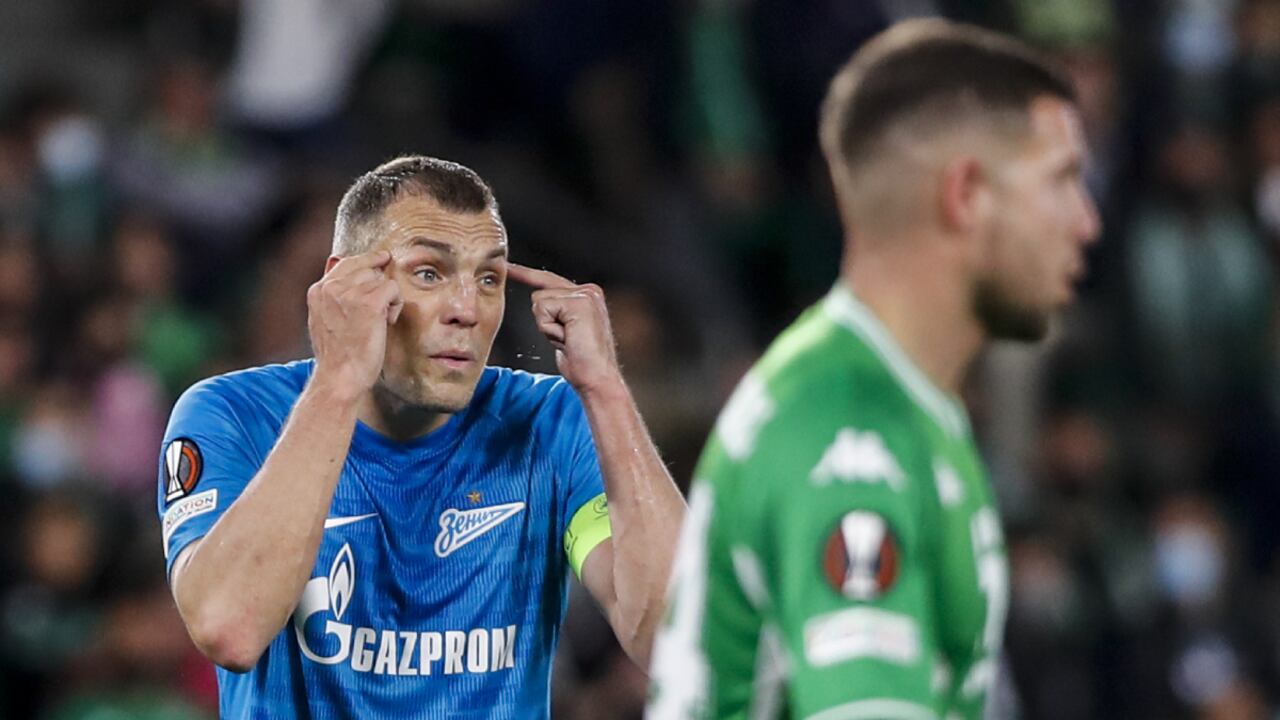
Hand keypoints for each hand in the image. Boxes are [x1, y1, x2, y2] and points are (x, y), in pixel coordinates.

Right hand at [307, 251, 403, 396]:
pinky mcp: (370, 302)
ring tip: (379, 321)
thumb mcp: (324, 320)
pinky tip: (387, 322)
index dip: (367, 262)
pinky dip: (396, 305)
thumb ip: (333, 297)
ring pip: (382, 278)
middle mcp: (332, 287)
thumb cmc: (337, 356)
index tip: (382, 259)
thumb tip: (344, 272)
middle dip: (378, 288)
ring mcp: (350, 293)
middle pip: (368, 268)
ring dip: (387, 299)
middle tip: (377, 314)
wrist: (340, 377)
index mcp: (318, 290)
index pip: (347, 263)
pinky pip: (393, 288)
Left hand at [507, 264, 621, 394]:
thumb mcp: (566, 331)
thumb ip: (557, 313)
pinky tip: (568, 339)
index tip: (508, 267)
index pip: (548, 280)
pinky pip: (543, 310)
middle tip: (567, 340)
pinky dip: (549, 329)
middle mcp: (588, 290)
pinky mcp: (578, 303)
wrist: (596, 378)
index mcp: (587, 294)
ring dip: (547, 327)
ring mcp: (585, 294)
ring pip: (539, 302)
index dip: (526, 275)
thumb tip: (539, 305)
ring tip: (568, 340)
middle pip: (539, 294)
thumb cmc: (581, 361)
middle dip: (544, 321)